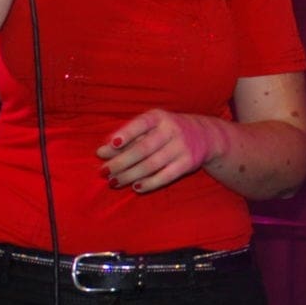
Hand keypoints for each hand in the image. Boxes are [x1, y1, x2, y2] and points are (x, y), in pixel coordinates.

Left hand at [97, 110, 229, 193]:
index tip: (110, 145)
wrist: (204, 135)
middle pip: (142, 149)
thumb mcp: (149, 128)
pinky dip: (150, 183)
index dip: (126, 134)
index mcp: (158, 117)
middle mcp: (171, 130)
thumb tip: (101, 152)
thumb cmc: (166, 131)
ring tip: (114, 182)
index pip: (140, 124)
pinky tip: (136, 187)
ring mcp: (181, 147)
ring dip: (130, 175)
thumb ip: (126, 138)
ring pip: (151, 164)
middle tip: (103, 172)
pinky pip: (166, 176)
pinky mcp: (188, 163)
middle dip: (121, 162)